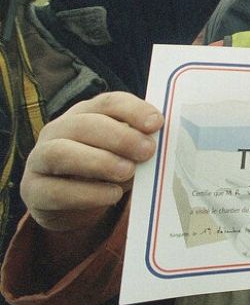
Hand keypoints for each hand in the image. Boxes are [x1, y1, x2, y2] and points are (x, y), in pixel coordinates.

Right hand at [21, 91, 162, 232]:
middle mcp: (59, 130)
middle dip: (119, 137)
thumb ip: (138, 144)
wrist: (71, 202)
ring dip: (99, 161)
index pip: (108, 102)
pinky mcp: (33, 190)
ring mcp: (40, 158)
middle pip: (85, 124)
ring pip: (61, 153)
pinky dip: (87, 193)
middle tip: (147, 151)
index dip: (133, 110)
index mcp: (86, 113)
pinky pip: (55, 190)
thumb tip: (160, 144)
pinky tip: (111, 195)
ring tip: (128, 171)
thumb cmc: (104, 168)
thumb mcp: (124, 152)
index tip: (157, 124)